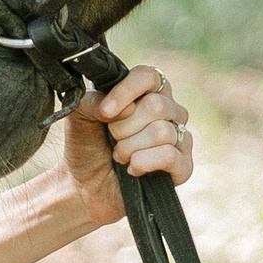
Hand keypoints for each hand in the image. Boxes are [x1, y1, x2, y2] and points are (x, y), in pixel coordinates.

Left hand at [61, 63, 193, 225]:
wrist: (85, 185)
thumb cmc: (87, 145)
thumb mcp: (80, 116)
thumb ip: (95, 101)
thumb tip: (127, 108)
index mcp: (146, 92)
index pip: (149, 76)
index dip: (127, 91)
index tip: (105, 112)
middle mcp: (168, 111)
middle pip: (157, 105)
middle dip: (124, 127)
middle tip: (112, 139)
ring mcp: (179, 138)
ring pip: (162, 132)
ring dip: (130, 148)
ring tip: (119, 156)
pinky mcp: (183, 166)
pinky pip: (170, 156)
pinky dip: (143, 163)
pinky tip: (133, 168)